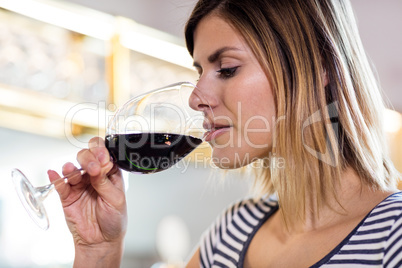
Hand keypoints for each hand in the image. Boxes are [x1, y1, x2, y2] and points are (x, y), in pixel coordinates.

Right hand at [48, 137, 126, 266]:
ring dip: (72, 168)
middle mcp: (94, 175)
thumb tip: (98, 165)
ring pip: (73, 169)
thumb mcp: (115, 199)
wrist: (102, 241)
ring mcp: (80, 185)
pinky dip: (56, 178)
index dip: (101, 152)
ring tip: (71, 170)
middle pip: (86, 157)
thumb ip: (105, 182)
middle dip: (88, 159)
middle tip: (92, 168)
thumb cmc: (114, 219)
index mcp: (110, 173)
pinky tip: (54, 174)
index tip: (102, 158)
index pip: (104, 155)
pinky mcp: (68, 196)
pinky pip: (60, 185)